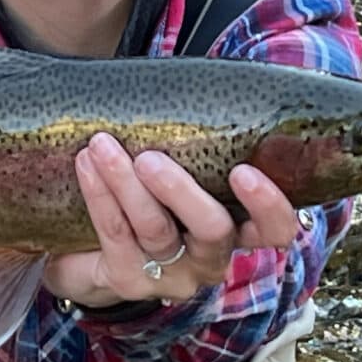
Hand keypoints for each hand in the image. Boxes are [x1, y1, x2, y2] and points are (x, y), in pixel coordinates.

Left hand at [42, 133, 300, 310]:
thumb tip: (191, 80)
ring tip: (101, 146)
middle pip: (213, 230)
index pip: (275, 230)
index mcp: (238, 228)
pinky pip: (116, 235)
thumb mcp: (181, 169)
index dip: (268, 206)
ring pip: (156, 230)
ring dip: (126, 183)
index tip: (244, 170)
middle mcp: (212, 258)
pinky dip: (100, 195)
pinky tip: (87, 165)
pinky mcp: (129, 281)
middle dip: (181, 192)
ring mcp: (172, 275)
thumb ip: (195, 142)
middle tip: (149, 159)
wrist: (88, 249)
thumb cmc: (148, 193)